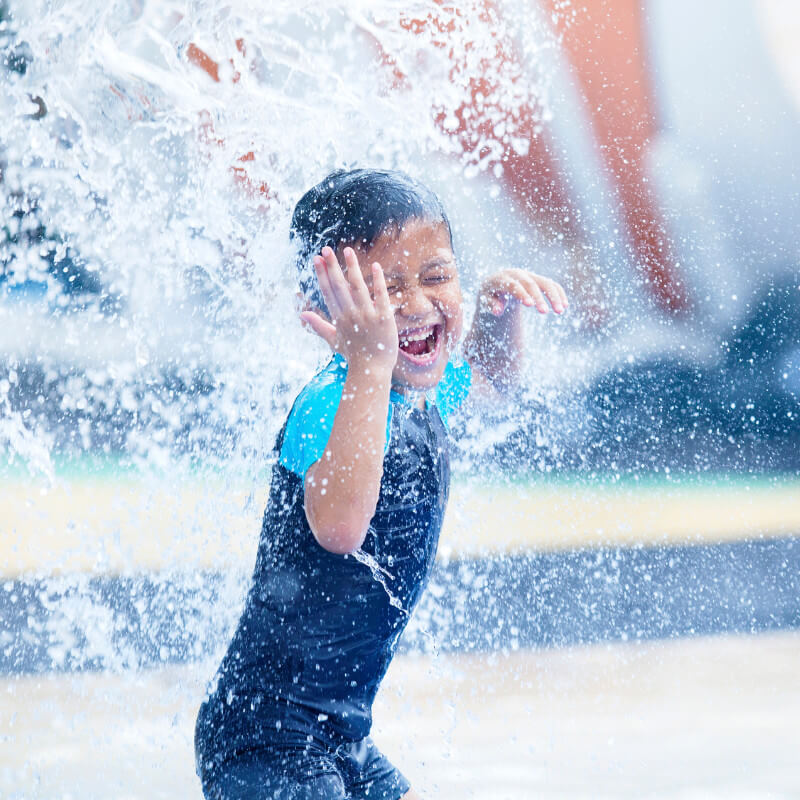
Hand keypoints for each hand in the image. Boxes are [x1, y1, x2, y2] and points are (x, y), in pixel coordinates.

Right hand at [300, 246, 398, 372]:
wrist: (373, 370)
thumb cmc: (354, 355)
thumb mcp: (333, 340)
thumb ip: (318, 325)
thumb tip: (302, 314)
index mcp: (338, 319)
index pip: (329, 292)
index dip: (322, 274)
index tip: (317, 259)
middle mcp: (350, 315)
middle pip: (339, 287)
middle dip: (332, 267)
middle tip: (326, 249)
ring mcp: (367, 316)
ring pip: (358, 287)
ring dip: (352, 268)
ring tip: (348, 250)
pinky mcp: (384, 318)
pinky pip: (380, 296)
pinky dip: (378, 281)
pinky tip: (375, 266)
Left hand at [477, 268, 567, 315]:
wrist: (497, 284)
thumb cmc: (489, 295)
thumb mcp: (485, 300)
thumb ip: (490, 305)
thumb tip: (498, 311)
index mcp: (502, 278)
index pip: (513, 285)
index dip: (522, 294)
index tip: (530, 305)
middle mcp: (517, 274)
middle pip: (531, 284)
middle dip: (539, 297)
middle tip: (544, 312)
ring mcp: (529, 276)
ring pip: (545, 282)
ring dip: (554, 296)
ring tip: (560, 311)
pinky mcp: (538, 280)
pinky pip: (551, 284)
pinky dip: (559, 293)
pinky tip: (565, 306)